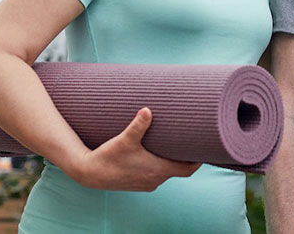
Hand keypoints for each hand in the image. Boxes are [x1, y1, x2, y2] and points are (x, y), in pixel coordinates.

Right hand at [67, 107, 200, 190]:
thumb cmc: (108, 157)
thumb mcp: (124, 140)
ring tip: (176, 145)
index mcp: (158, 170)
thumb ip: (138, 125)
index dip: (198, 160)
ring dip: (172, 161)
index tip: (204, 148)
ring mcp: (146, 183)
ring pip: (167, 172)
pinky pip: (156, 175)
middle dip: (186, 157)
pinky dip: (161, 165)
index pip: (188, 169)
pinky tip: (157, 154)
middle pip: (180, 170)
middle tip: (192, 141)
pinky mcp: (137, 182)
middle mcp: (155, 180)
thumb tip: (147, 110)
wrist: (88, 173)